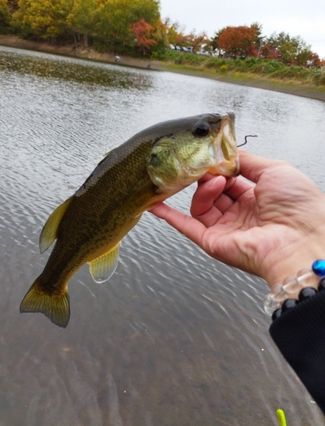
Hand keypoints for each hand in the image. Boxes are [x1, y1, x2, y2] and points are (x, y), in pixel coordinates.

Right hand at [149, 150, 324, 288]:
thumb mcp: (275, 170)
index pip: (229, 179)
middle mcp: (239, 214)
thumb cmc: (298, 207)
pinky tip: (155, 203)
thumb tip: (226, 153)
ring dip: (203, 190)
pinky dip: (168, 215)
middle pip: (212, 191)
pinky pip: (186, 226)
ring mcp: (225, 229)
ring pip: (201, 205)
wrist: (299, 240)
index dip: (220, 167)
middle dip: (208, 176)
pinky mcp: (213, 242)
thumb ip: (247, 160)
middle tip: (207, 167)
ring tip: (214, 182)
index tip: (212, 155)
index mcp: (256, 198)